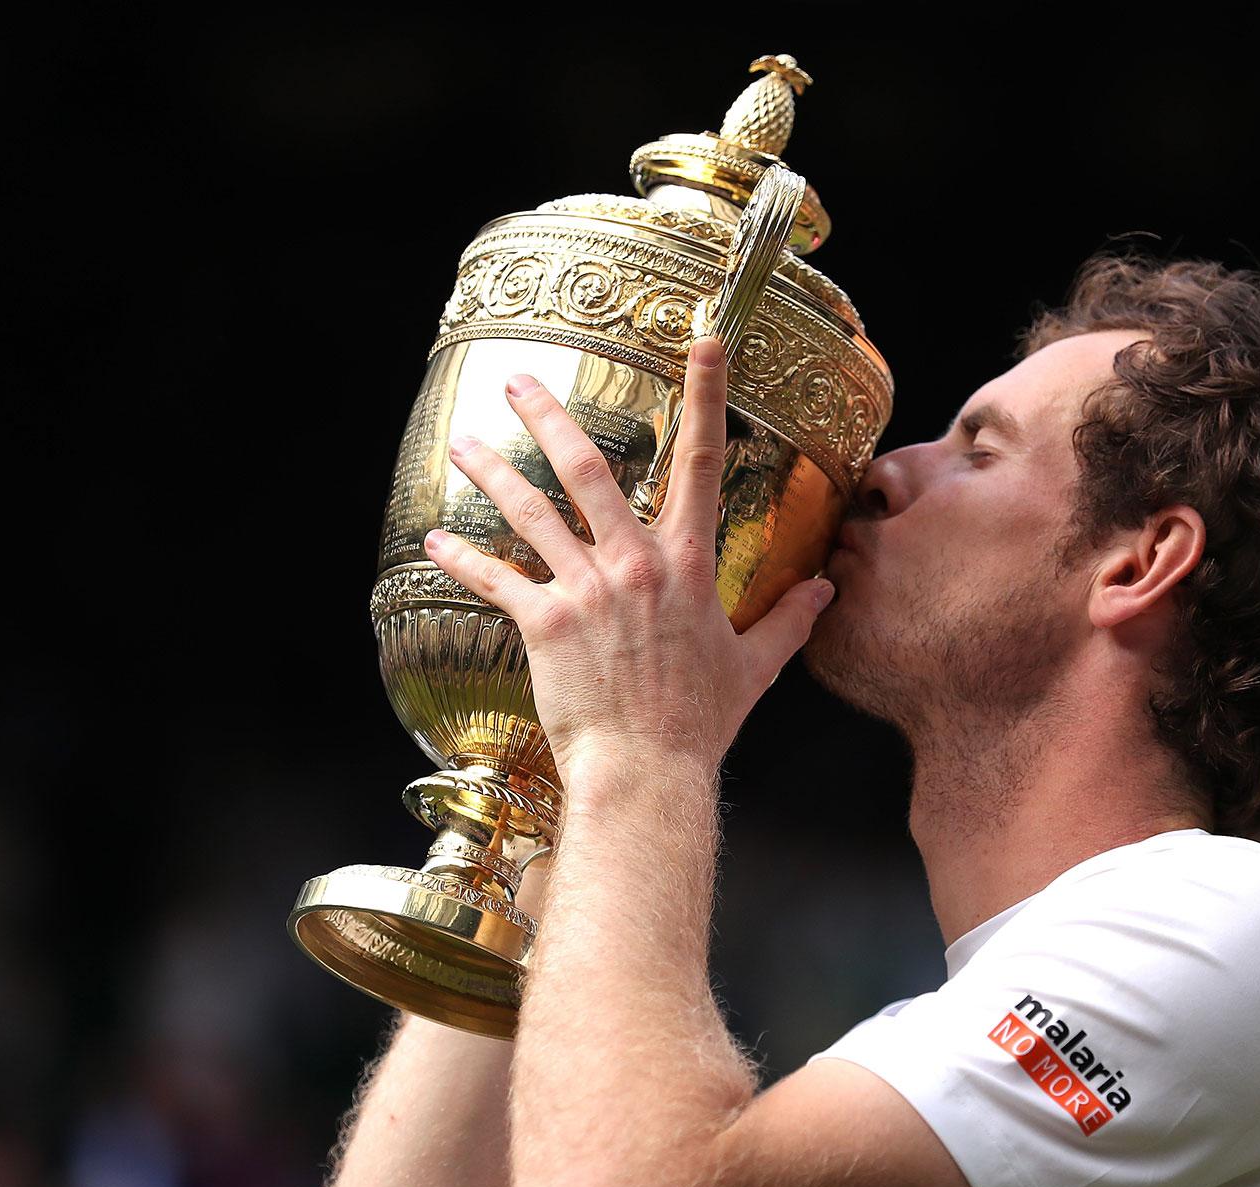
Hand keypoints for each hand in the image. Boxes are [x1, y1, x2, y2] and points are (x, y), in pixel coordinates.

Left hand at [421, 336, 834, 787]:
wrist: (648, 769)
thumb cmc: (700, 721)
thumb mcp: (755, 666)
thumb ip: (788, 620)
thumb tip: (824, 591)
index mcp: (687, 563)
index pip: (701, 463)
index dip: (706, 396)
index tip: (703, 344)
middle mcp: (635, 562)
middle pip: (587, 469)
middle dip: (548, 416)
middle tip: (518, 381)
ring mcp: (588, 589)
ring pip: (531, 512)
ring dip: (493, 472)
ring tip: (463, 444)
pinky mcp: (547, 624)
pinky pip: (497, 579)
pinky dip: (463, 559)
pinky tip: (435, 542)